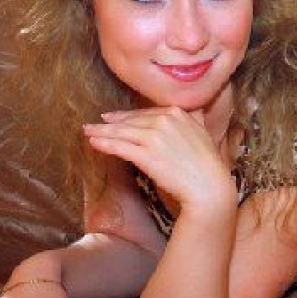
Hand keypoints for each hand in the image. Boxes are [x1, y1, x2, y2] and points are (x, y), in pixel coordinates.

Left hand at [83, 107, 235, 215]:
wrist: (209, 186)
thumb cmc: (208, 164)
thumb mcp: (203, 133)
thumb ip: (194, 119)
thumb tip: (193, 111)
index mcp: (178, 112)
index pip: (147, 112)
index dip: (129, 115)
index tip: (115, 117)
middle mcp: (165, 120)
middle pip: (132, 120)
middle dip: (111, 122)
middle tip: (96, 123)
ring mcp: (154, 136)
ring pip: (122, 131)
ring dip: (101, 131)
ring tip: (88, 131)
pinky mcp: (146, 154)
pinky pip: (120, 146)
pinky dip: (105, 143)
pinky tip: (94, 143)